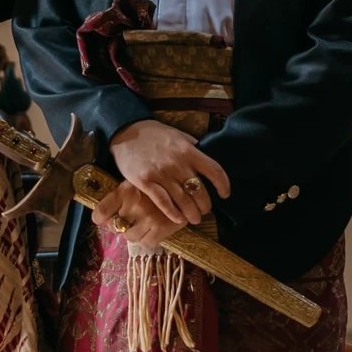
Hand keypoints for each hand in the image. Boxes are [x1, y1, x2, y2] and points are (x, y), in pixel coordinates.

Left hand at [91, 181, 184, 248]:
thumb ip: (118, 198)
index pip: (102, 211)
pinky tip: (153, 230)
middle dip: (121, 225)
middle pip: (115, 226)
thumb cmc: (156, 186)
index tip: (102, 220)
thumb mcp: (134, 184)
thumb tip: (102, 218)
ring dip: (134, 233)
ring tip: (143, 224)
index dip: (100, 218)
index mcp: (126, 190)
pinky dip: (147, 240)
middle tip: (131, 220)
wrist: (186, 186)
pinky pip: (145, 243)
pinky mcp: (162, 227)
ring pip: (130, 237)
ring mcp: (148, 216)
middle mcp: (135, 203)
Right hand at [108, 119, 228, 225]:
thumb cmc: (154, 133)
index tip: (225, 194)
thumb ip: (192, 146)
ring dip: (191, 213)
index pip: (214, 171)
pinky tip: (179, 220)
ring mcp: (161, 174)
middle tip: (204, 211)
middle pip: (199, 191)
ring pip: (183, 200)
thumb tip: (206, 155)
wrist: (126, 132)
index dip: (223, 185)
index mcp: (188, 151)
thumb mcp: (178, 135)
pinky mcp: (145, 182)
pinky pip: (163, 202)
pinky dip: (173, 213)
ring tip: (194, 219)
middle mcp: (177, 164)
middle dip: (205, 205)